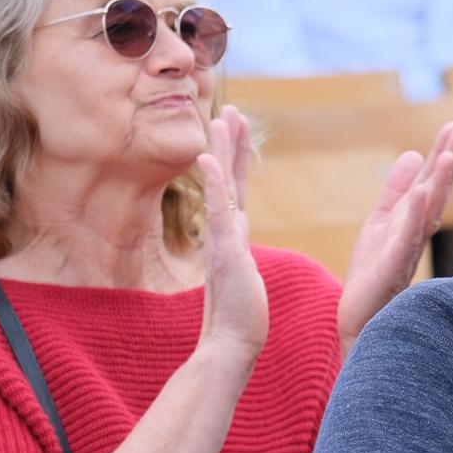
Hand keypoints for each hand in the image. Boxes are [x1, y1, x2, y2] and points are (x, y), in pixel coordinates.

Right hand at [196, 107, 268, 366]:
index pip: (236, 190)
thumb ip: (238, 262)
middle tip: (230, 109)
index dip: (236, 160)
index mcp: (233, 237)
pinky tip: (207, 158)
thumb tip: (237, 256)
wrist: (232, 344)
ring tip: (221, 118)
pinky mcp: (223, 251)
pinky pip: (217, 210)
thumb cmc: (242, 317)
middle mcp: (226, 233)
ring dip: (221, 152)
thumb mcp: (244, 280)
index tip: (237, 130)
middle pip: (229, 179)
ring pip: (222, 187)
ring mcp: (222, 240)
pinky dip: (213, 183)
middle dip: (230, 144)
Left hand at [337, 122, 452, 345]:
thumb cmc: (372, 276)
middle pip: (436, 194)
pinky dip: (416, 216)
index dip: (443, 157)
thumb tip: (412, 155)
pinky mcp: (391, 269)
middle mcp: (415, 235)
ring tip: (448, 157)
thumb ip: (396, 191)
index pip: (431, 185)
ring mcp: (406, 252)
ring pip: (426, 214)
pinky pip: (406, 238)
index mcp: (412, 222)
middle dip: (448, 163)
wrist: (359, 321)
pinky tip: (423, 194)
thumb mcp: (381, 222)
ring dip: (439, 185)